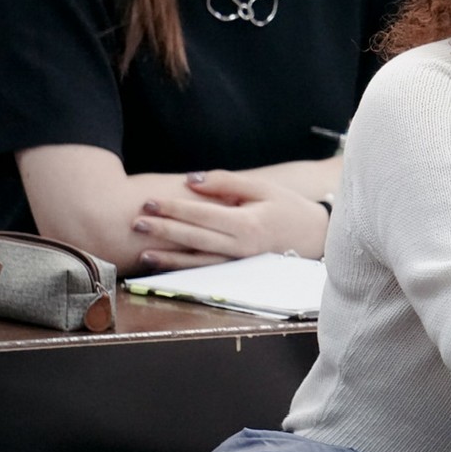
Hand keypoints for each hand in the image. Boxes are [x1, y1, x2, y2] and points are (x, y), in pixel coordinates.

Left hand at [131, 171, 328, 269]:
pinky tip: (162, 264)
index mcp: (247, 224)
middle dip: (164, 231)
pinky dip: (182, 268)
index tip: (150, 202)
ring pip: (197, 261)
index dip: (174, 209)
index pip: (202, 215)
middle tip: (136, 223)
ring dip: (168, 257)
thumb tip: (191, 180)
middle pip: (195, 239)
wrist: (314, 236)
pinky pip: (205, 270)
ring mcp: (238, 263)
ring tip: (141, 252)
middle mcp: (240, 248)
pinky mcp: (236, 271)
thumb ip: (226, 182)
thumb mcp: (262, 187)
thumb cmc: (287, 207)